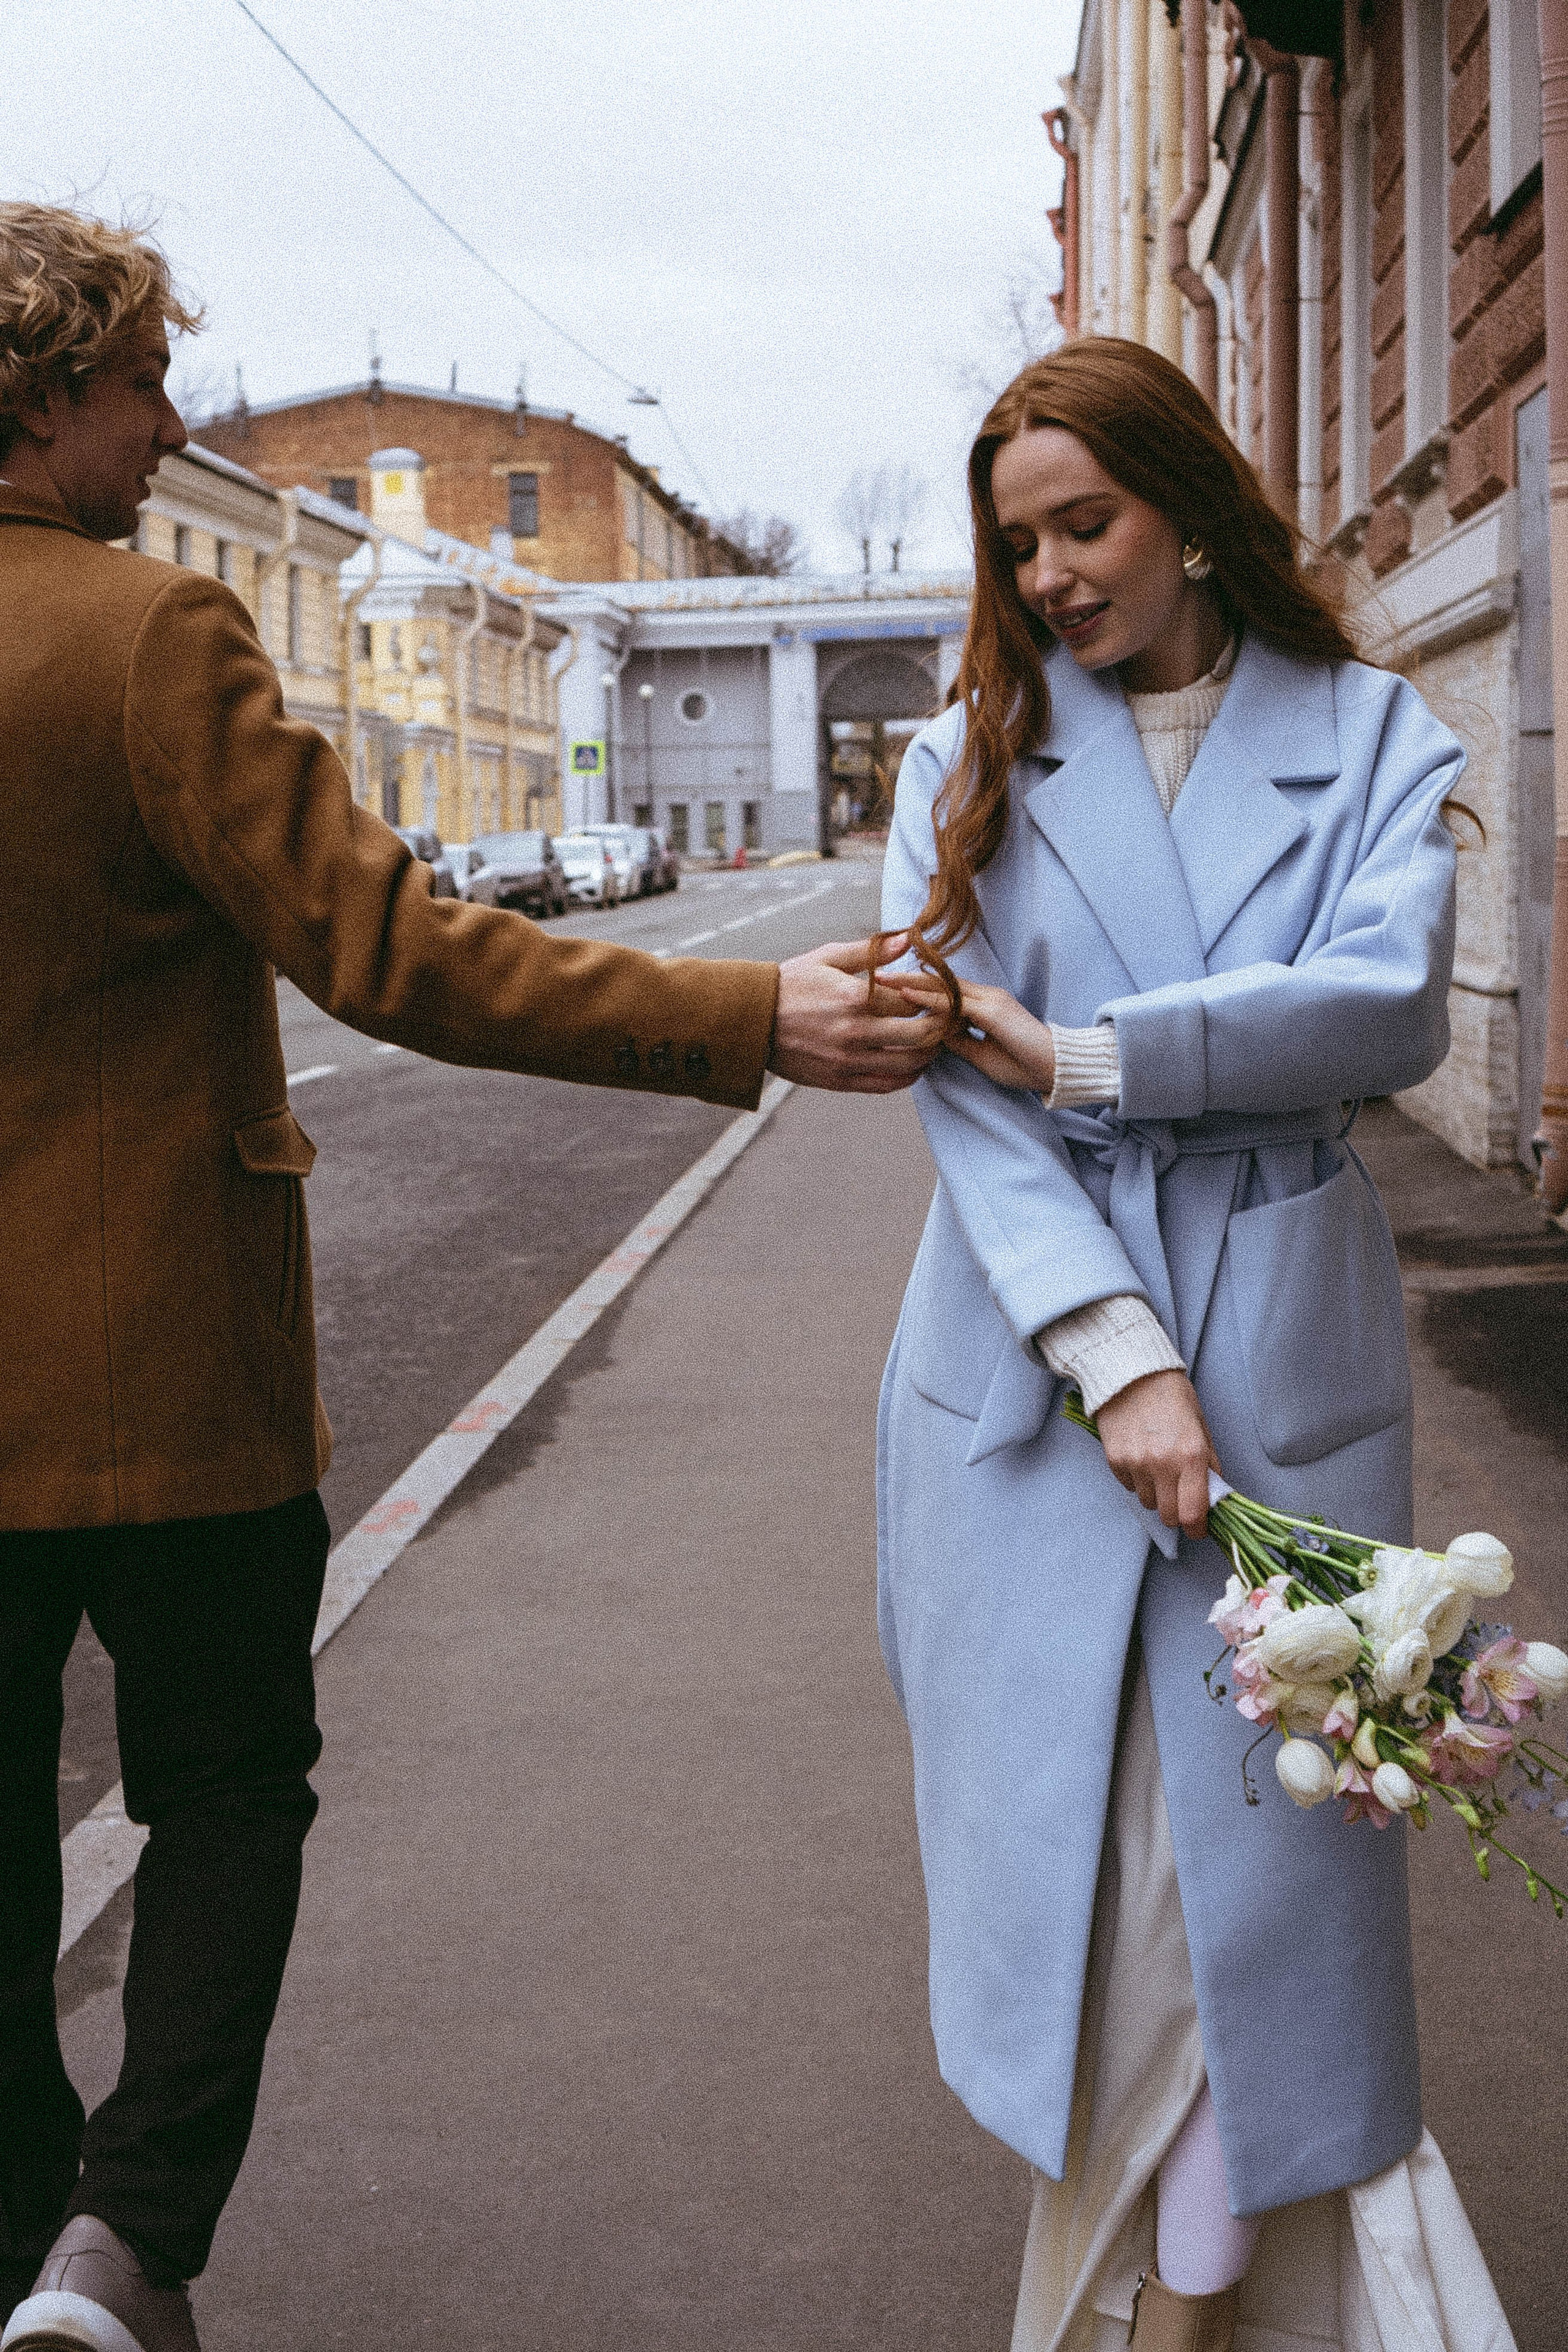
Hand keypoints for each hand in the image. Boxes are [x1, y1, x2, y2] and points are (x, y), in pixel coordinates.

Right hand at [769, 936, 946, 1093]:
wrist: (751, 1021)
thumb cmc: (791, 983)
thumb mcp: (827, 958)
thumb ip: (871, 951)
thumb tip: (908, 938)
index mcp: (855, 998)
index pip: (914, 999)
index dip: (934, 996)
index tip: (940, 993)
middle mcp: (855, 1032)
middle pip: (921, 1035)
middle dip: (940, 1026)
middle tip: (946, 1018)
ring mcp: (848, 1060)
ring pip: (909, 1064)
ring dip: (929, 1053)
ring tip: (933, 1041)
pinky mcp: (840, 1081)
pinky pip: (887, 1085)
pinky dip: (908, 1077)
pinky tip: (913, 1065)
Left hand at [888, 974, 1055, 1092]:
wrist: (1056, 1068)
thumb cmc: (1022, 1065)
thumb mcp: (981, 1054)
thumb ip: (958, 1041)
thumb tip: (933, 1034)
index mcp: (984, 1006)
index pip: (944, 991)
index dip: (917, 988)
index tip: (889, 988)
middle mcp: (985, 996)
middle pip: (939, 982)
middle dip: (906, 979)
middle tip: (874, 974)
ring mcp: (989, 1000)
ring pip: (943, 986)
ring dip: (909, 982)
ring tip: (880, 979)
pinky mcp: (992, 1011)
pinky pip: (954, 1001)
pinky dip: (928, 996)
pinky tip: (905, 994)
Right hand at [1094, 1369, 1219, 1540]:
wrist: (1132, 1373)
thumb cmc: (1172, 1396)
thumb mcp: (1201, 1427)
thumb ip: (1209, 1463)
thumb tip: (1214, 1494)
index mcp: (1192, 1456)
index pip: (1193, 1513)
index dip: (1197, 1528)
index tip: (1198, 1528)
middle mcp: (1163, 1464)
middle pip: (1169, 1516)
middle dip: (1177, 1513)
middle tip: (1180, 1498)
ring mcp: (1136, 1463)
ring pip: (1148, 1503)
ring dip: (1156, 1495)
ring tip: (1158, 1469)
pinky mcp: (1115, 1460)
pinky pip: (1129, 1486)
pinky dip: (1138, 1480)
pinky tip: (1141, 1456)